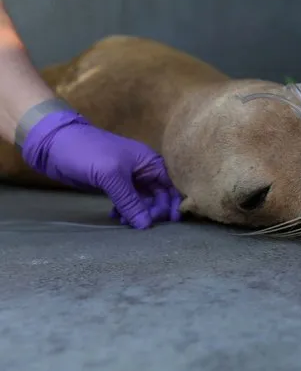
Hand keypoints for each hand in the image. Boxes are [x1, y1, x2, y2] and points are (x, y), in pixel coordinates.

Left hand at [21, 109, 181, 228]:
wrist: (57, 144)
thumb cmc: (89, 152)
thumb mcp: (112, 176)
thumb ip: (130, 201)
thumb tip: (146, 226)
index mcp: (150, 162)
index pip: (172, 186)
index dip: (173, 204)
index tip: (168, 222)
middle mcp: (144, 170)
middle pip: (160, 196)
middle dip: (153, 211)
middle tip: (142, 225)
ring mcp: (130, 178)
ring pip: (144, 200)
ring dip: (138, 213)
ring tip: (124, 221)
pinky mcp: (115, 184)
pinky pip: (128, 201)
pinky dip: (125, 210)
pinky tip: (115, 216)